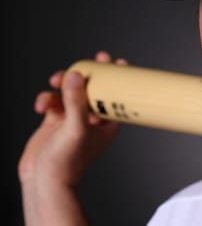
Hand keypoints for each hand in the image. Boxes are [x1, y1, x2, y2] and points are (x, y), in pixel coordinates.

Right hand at [18, 51, 124, 224]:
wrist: (43, 181)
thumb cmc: (68, 162)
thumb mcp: (77, 128)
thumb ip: (77, 101)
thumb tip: (76, 75)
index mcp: (108, 122)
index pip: (117, 96)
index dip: (118, 79)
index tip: (117, 62)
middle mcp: (92, 119)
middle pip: (93, 89)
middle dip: (87, 75)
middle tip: (86, 63)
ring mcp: (73, 118)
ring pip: (71, 92)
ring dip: (62, 85)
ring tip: (55, 81)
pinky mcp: (55, 120)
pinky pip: (53, 100)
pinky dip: (47, 99)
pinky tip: (41, 105)